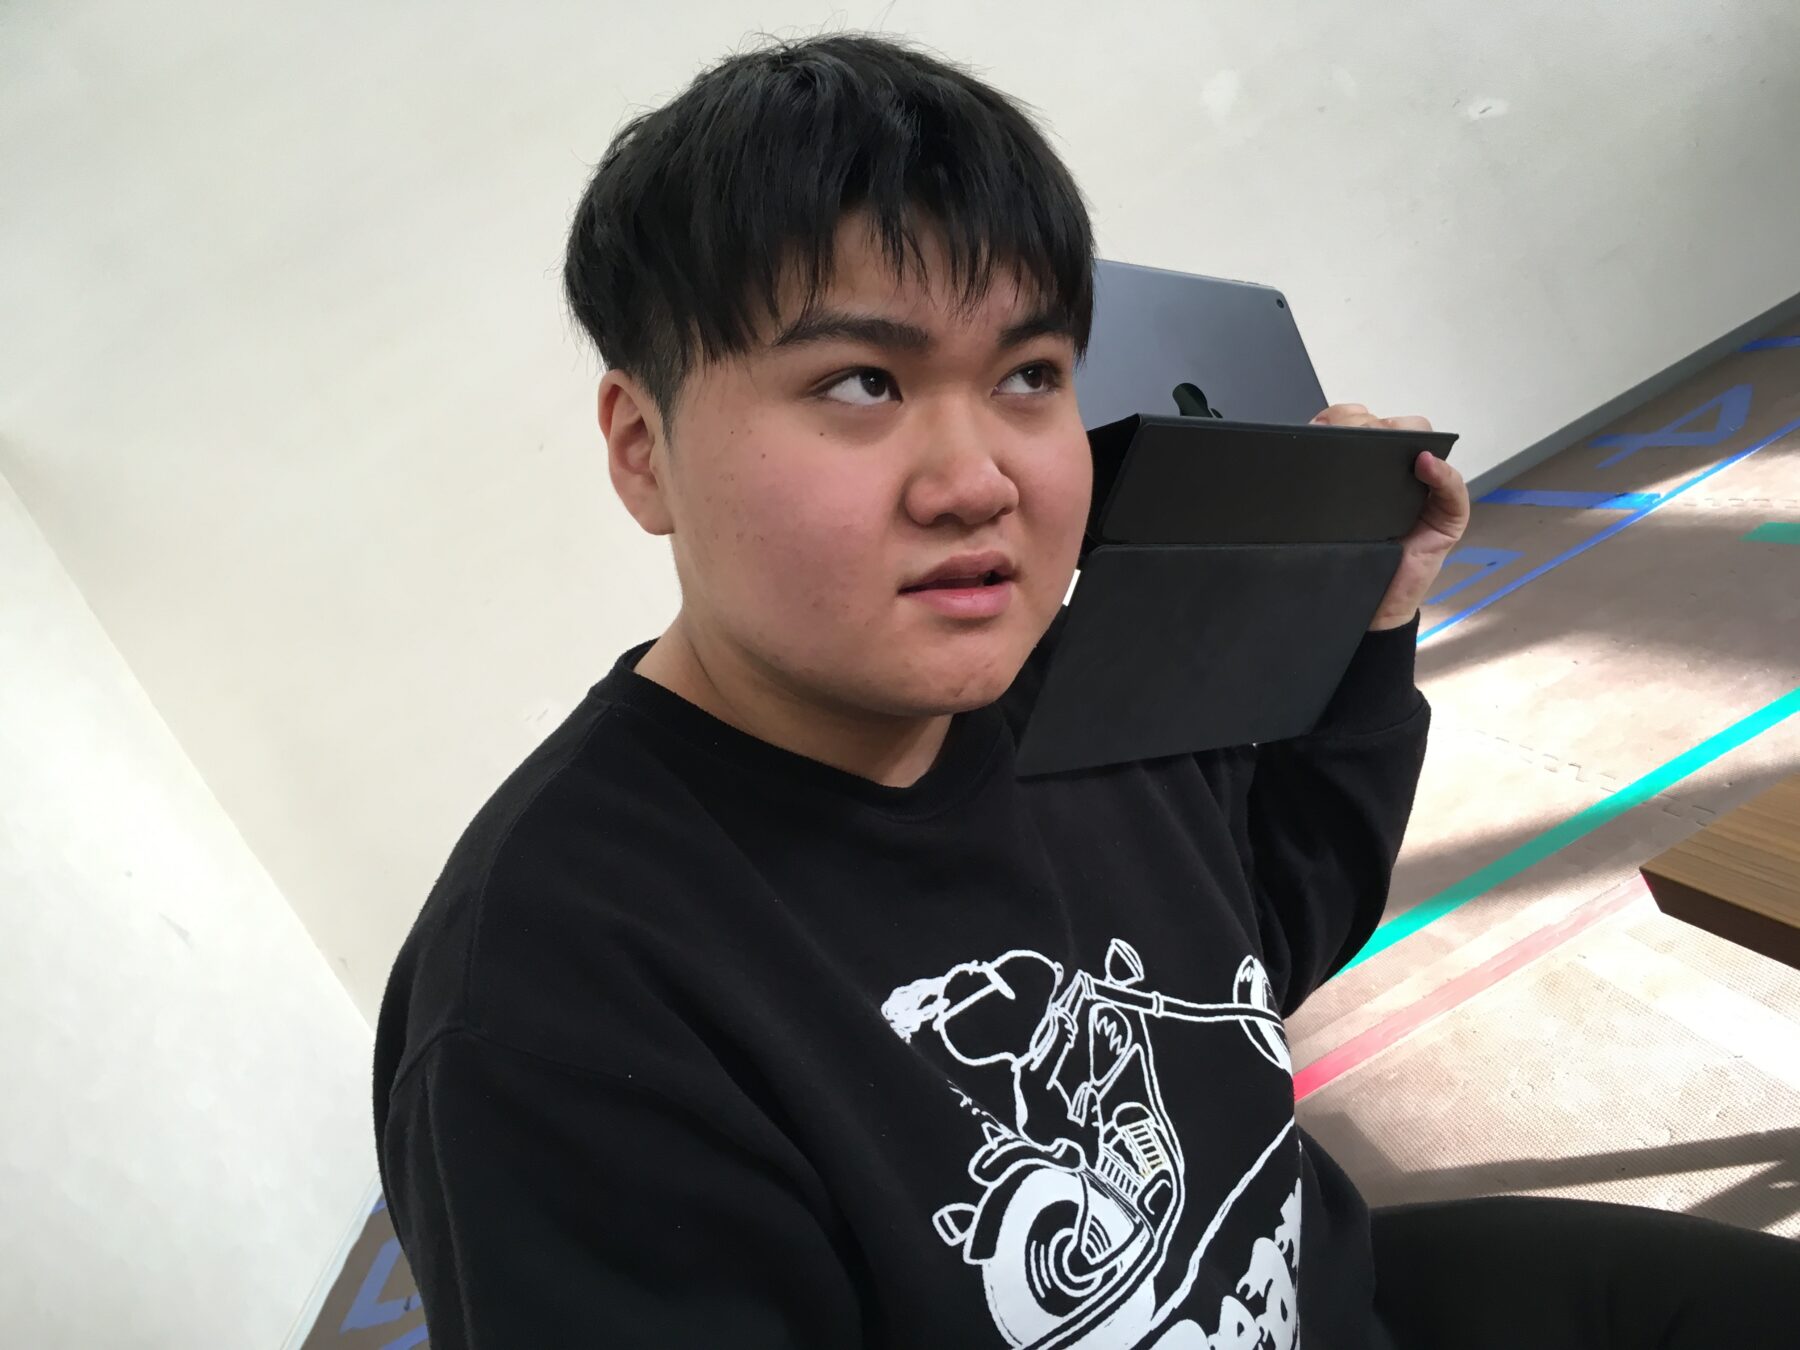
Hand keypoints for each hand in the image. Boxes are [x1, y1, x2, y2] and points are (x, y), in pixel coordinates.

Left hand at [1309, 403, 1470, 630]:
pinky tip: (1424, 465)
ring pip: (1424, 444)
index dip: (1345, 417)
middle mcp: (1398, 473)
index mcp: (1368, 468)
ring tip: (1378, 447)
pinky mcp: (1445, 518)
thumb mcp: (1325, 517)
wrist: (1365, 608)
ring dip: (1402, 438)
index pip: (1363, 423)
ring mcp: (1425, 492)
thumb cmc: (1347, 560)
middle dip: (1369, 426)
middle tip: (1348, 441)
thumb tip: (1307, 447)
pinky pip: (1452, 490)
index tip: (1322, 425)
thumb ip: (1319, 485)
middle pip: (1395, 426)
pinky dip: (1442, 474)